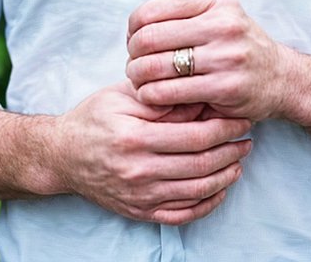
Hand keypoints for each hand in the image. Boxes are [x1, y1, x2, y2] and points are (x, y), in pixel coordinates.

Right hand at [51, 79, 251, 226]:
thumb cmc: (95, 117)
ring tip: (239, 161)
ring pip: (195, 191)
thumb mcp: (124, 96)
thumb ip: (162, 100)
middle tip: (247, 138)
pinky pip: (181, 215)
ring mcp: (139, 196)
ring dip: (224, 177)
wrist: (63, 155)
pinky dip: (206, 204)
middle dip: (230, 151)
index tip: (240, 118)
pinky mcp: (139, 211)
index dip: (223, 127)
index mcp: (136, 137)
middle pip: (200, 165)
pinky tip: (220, 189)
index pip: (194, 136)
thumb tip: (201, 99)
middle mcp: (139, 171)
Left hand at [126, 0, 289, 122]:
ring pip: (157, 66)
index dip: (135, 25)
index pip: (156, 8)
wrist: (280, 78)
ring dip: (138, 76)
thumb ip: (185, 9)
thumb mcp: (220, 15)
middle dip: (133, 53)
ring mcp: (225, 56)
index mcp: (216, 3)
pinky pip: (171, 92)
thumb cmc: (241, 46)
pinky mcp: (224, 88)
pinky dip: (151, 95)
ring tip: (138, 80)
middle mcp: (222, 25)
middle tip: (132, 63)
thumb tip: (145, 11)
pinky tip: (151, 96)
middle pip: (151, 37)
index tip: (133, 38)